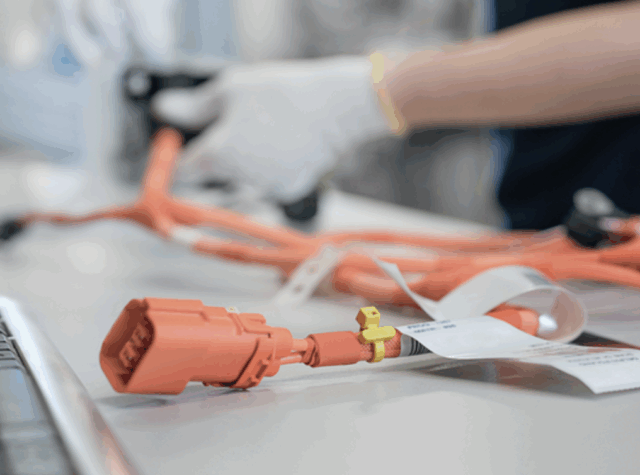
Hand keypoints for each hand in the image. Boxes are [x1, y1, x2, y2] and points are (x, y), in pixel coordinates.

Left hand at [152, 56, 392, 202]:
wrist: (337, 107)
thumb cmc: (282, 95)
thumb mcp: (229, 90)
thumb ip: (191, 107)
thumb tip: (163, 111)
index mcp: (217, 157)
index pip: (183, 170)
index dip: (181, 153)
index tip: (185, 140)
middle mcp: (238, 181)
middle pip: (215, 172)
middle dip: (221, 150)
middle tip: (240, 118)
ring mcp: (266, 188)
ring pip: (244, 175)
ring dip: (248, 156)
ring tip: (269, 126)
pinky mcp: (290, 190)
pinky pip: (270, 179)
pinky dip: (273, 165)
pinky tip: (286, 142)